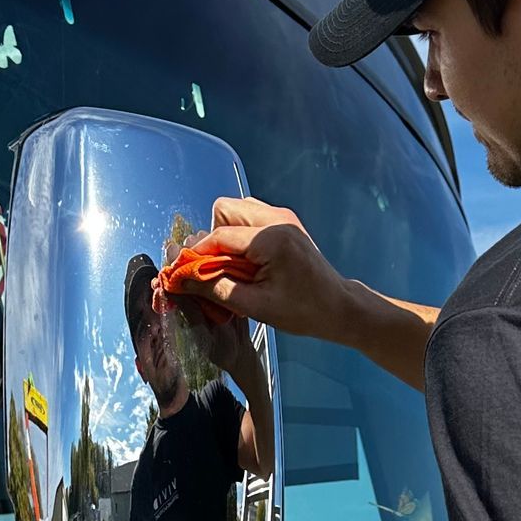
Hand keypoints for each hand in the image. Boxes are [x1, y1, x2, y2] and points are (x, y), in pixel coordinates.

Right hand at [173, 199, 356, 343]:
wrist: (338, 306)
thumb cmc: (304, 311)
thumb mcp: (255, 305)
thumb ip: (216, 288)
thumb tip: (182, 279)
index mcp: (271, 238)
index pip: (218, 236)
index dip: (196, 254)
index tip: (182, 270)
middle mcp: (277, 219)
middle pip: (224, 209)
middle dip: (213, 238)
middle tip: (216, 267)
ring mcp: (282, 217)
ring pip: (236, 210)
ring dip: (226, 234)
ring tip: (234, 265)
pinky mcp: (285, 221)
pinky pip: (250, 216)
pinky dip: (240, 234)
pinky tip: (248, 260)